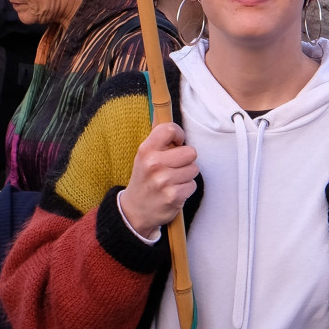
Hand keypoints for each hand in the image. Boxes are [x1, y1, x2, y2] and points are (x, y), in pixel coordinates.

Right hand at [120, 122, 198, 236]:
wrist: (135, 210)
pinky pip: (192, 185)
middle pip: (190, 152)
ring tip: (173, 180)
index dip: (179, 135)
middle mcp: (154, 164)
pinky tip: (174, 191)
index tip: (177, 143)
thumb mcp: (144, 156)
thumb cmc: (144, 179)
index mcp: (146, 150)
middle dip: (186, 159)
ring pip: (194, 169)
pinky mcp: (173, 196)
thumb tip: (166, 117)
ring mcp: (163, 181)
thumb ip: (158, 139)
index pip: (170, 129)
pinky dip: (186, 189)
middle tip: (175, 166)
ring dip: (186, 175)